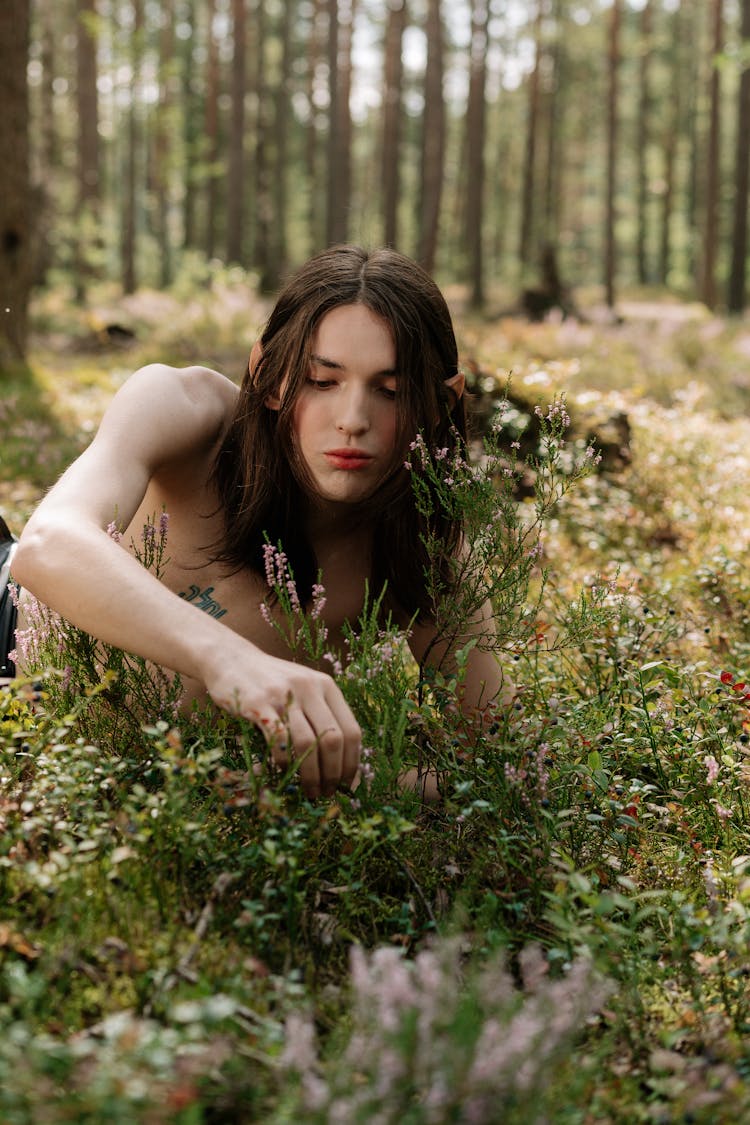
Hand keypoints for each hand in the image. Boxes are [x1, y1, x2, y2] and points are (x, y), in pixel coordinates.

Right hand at [203, 649, 360, 798]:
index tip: (347, 786)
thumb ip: (322, 718)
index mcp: (327, 686)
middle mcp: (310, 688)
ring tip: (310, 791)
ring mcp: (284, 695)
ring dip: (311, 774)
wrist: (231, 659)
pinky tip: (284, 772)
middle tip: (327, 794)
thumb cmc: (271, 682)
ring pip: (308, 743)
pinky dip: (284, 762)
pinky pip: (278, 740)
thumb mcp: (304, 690)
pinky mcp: (258, 703)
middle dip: (333, 774)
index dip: (352, 763)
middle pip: (333, 740)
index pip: (351, 730)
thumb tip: (340, 764)